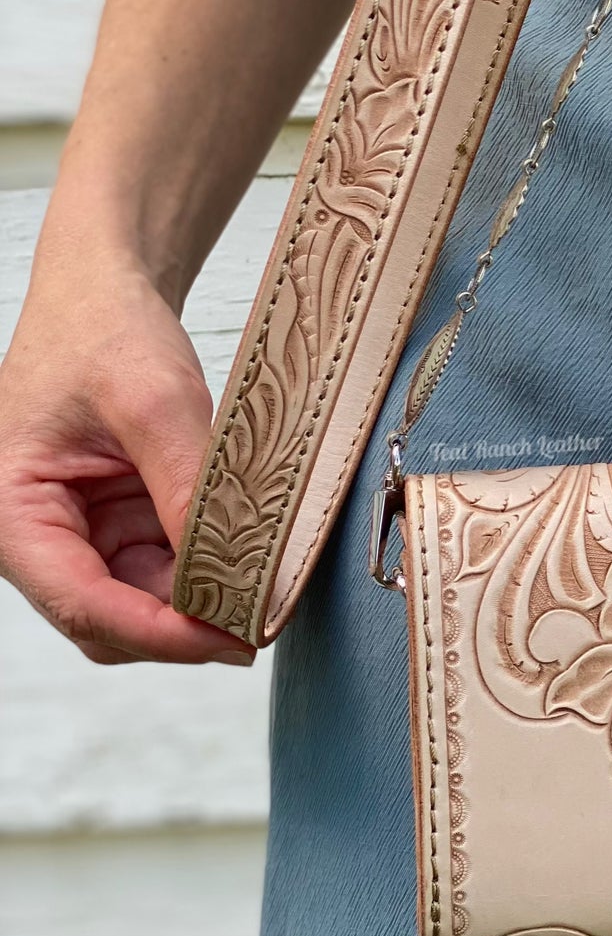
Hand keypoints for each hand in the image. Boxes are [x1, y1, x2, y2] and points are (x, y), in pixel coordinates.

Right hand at [0, 242, 254, 665]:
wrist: (105, 295)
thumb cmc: (103, 332)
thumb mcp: (152, 401)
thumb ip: (185, 488)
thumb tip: (229, 572)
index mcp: (12, 511)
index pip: (82, 604)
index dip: (160, 635)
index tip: (231, 641)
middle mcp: (37, 537)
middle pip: (110, 622)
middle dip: (183, 627)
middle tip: (261, 621)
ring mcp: (80, 537)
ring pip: (142, 607)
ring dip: (199, 605)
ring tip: (262, 587)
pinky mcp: (118, 529)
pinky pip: (163, 575)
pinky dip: (205, 576)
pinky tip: (246, 561)